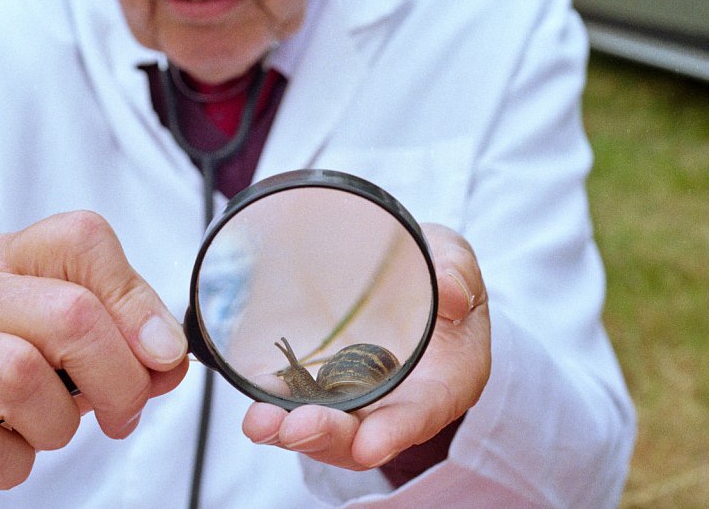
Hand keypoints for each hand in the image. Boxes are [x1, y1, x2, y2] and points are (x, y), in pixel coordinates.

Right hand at [0, 211, 188, 508]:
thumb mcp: (66, 350)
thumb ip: (123, 344)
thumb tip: (170, 358)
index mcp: (7, 260)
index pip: (81, 238)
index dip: (136, 299)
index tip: (161, 354)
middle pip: (69, 313)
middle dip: (119, 378)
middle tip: (123, 413)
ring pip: (22, 375)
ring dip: (58, 424)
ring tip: (44, 430)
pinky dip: (12, 464)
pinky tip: (3, 455)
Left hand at [241, 223, 489, 470]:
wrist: (403, 275)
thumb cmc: (437, 273)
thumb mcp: (453, 261)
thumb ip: (456, 272)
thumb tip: (450, 292)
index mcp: (444, 380)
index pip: (422, 413)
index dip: (395, 432)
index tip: (369, 446)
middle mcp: (399, 402)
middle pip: (364, 434)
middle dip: (329, 436)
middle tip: (295, 428)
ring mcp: (359, 399)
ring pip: (327, 428)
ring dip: (290, 431)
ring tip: (260, 422)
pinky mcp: (324, 386)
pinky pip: (299, 403)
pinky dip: (276, 407)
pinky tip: (253, 403)